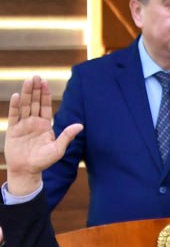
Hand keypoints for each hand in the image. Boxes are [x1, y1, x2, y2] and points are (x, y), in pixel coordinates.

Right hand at [4, 76, 81, 195]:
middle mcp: (33, 122)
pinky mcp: (13, 130)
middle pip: (34, 102)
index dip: (45, 94)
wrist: (27, 170)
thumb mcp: (58, 149)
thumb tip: (80, 125)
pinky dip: (15, 106)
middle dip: (35, 89)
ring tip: (28, 81)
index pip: (45, 106)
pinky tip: (16, 96)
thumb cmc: (44, 161)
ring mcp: (23, 125)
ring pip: (24, 106)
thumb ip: (67, 136)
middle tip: (36, 76)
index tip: (45, 82)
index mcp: (45, 125)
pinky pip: (14, 116)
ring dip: (26, 93)